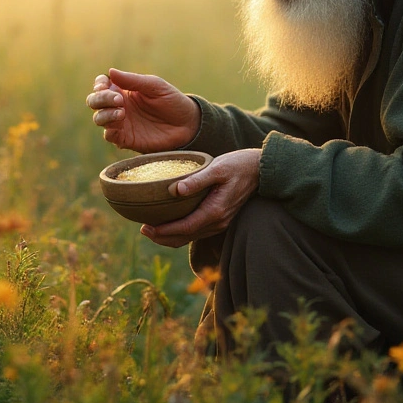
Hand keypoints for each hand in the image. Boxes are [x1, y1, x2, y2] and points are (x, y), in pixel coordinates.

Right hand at [86, 68, 199, 152]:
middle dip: (100, 99)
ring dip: (105, 113)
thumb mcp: (155, 86)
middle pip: (95, 101)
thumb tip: (110, 71)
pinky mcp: (126, 139)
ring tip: (122, 112)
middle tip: (118, 99)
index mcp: (124, 90)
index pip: (101, 84)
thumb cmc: (173, 101)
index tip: (106, 84)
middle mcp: (119, 106)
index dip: (99, 84)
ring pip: (98, 118)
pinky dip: (110, 128)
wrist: (188, 125)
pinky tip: (121, 122)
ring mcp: (121, 123)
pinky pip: (109, 135)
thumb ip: (133, 80)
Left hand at [142, 148, 260, 247]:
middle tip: (143, 230)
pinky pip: (197, 231)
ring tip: (151, 230)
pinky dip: (181, 232)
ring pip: (190, 237)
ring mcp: (220, 223)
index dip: (164, 231)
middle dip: (162, 237)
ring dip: (170, 236)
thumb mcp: (217, 168)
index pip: (184, 227)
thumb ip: (197, 180)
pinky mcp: (220, 219)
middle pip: (185, 237)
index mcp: (215, 211)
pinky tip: (170, 224)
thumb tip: (175, 189)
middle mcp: (218, 222)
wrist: (259, 170)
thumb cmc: (238, 165)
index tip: (146, 228)